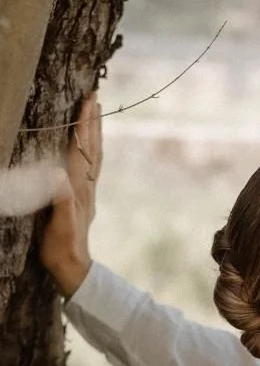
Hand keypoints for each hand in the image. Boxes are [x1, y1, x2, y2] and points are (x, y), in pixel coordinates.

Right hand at [39, 92, 101, 296]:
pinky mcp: (82, 199)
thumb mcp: (59, 226)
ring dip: (94, 132)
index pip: (81, 149)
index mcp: (77, 188)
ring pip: (93, 155)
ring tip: (95, 113)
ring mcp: (85, 192)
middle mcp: (85, 186)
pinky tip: (89, 147)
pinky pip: (89, 166)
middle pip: (91, 147)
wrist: (73, 268)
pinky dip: (90, 149)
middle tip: (94, 96)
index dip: (83, 125)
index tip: (87, 101)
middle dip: (92, 121)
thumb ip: (61, 201)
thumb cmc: (61, 248)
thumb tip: (60, 176)